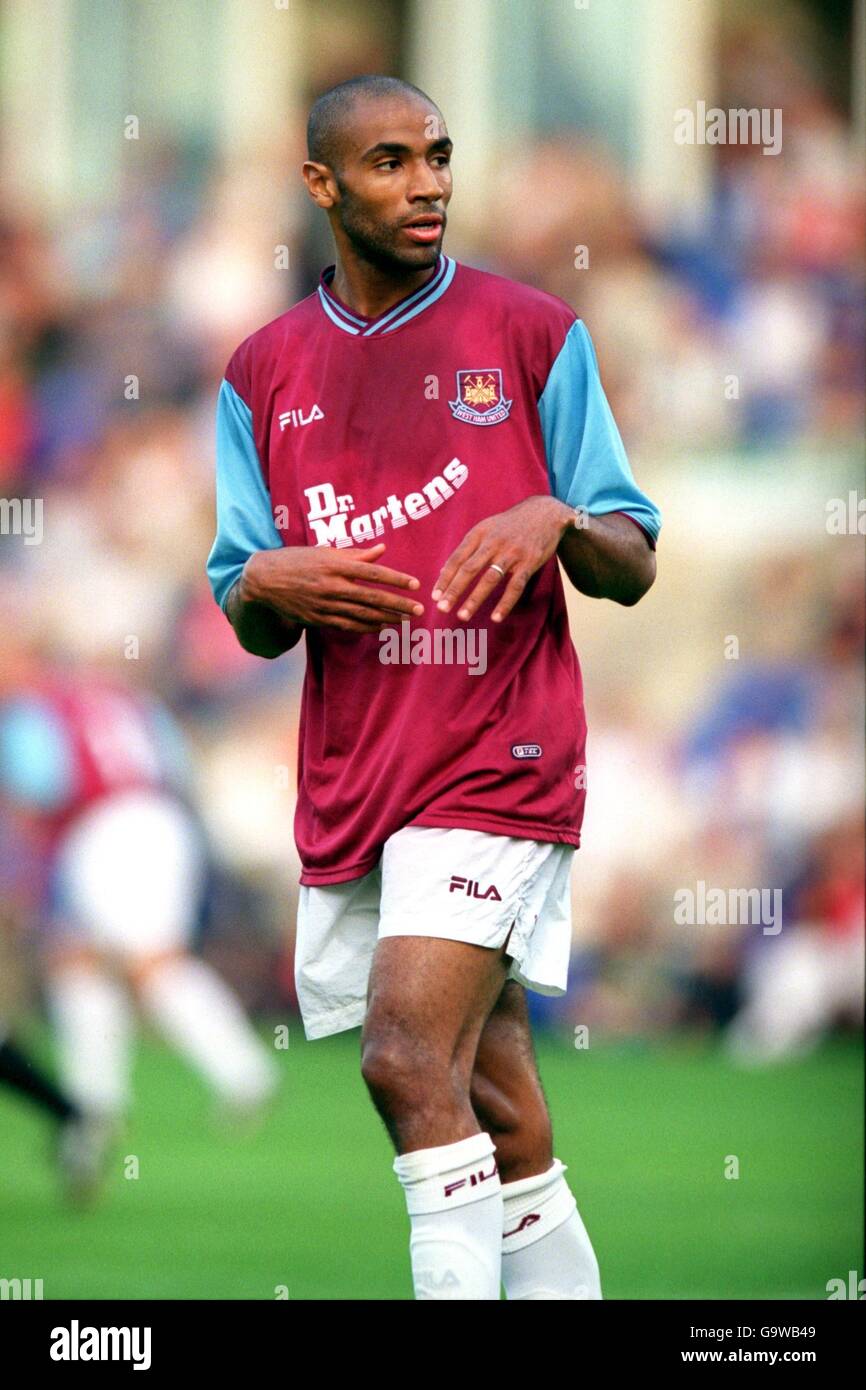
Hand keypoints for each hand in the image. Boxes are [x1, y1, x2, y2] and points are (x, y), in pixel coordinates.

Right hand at [240, 543, 423, 633]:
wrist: (264, 580)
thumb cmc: (297, 560)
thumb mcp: (324, 552)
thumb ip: (355, 554)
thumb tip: (382, 550)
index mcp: (334, 565)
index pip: (373, 572)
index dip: (396, 579)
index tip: (415, 585)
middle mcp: (330, 586)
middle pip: (372, 597)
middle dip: (398, 604)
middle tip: (418, 609)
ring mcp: (324, 605)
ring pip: (362, 614)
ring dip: (386, 618)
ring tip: (405, 619)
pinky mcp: (318, 619)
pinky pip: (347, 625)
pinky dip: (366, 627)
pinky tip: (381, 627)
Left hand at [432, 496, 575, 621]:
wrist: (544, 513)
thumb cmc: (509, 525)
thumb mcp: (485, 529)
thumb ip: (466, 549)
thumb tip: (444, 572)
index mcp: (479, 534)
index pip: (457, 558)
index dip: (445, 578)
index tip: (435, 596)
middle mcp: (493, 542)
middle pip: (469, 569)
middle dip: (454, 590)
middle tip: (442, 608)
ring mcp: (512, 553)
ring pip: (490, 579)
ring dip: (474, 599)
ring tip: (462, 616)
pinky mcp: (529, 562)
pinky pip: (515, 586)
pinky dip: (505, 603)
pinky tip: (496, 617)